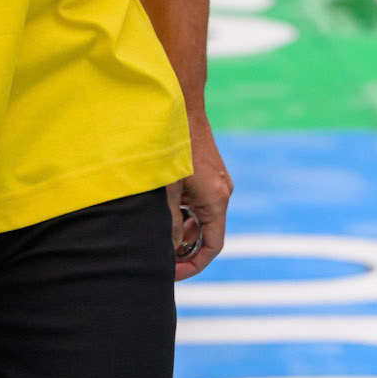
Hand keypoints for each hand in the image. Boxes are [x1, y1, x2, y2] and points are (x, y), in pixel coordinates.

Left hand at [169, 118, 231, 280]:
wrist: (180, 104)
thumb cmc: (170, 145)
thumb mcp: (164, 189)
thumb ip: (165, 221)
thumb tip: (166, 248)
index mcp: (216, 201)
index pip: (211, 247)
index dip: (192, 265)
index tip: (170, 273)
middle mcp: (222, 193)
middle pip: (206, 234)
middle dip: (183, 247)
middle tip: (157, 254)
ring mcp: (216, 181)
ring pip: (200, 217)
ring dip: (181, 228)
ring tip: (155, 230)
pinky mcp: (208, 172)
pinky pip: (198, 201)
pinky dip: (182, 210)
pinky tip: (161, 205)